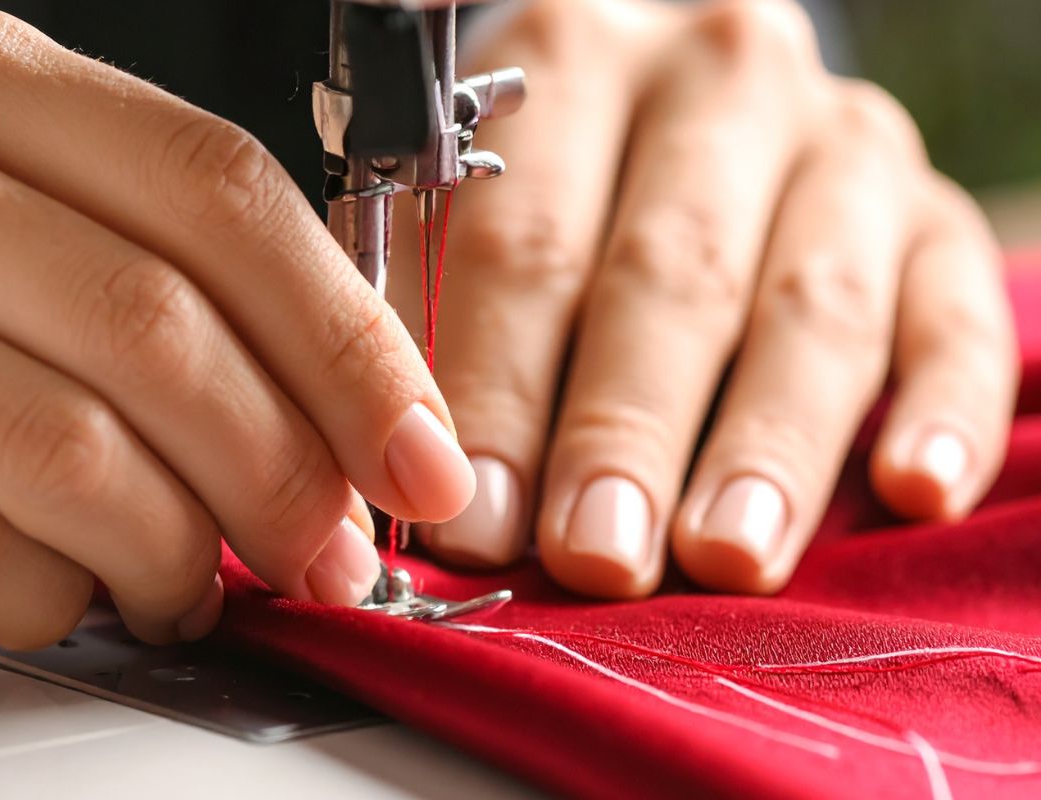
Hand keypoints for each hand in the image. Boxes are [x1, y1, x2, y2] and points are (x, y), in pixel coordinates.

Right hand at [0, 0, 475, 647]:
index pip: (216, 196)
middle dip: (277, 472)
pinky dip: (41, 588)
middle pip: (151, 329)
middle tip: (327, 551)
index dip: (345, 343)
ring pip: (54, 443)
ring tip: (199, 586)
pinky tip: (75, 590)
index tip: (418, 453)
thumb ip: (137, 245)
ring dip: (169, 549)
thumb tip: (322, 405)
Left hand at [398, 0, 1016, 595]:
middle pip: (674, 273)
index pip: (528, 243)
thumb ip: (444, 334)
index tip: (480, 522)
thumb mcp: (467, 221)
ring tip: (727, 555)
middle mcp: (721, 79)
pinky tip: (913, 491)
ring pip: (814, 306)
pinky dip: (944, 408)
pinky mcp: (937, 218)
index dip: (499, 392)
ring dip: (768, 445)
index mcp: (574, 62)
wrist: (688, 112)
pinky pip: (960, 315)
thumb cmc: (546, 192)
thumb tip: (440, 502)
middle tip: (598, 558)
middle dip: (628, 431)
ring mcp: (846, 144)